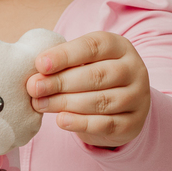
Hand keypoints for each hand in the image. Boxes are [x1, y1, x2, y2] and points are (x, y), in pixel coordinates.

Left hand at [27, 31, 150, 147]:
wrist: (120, 108)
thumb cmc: (90, 77)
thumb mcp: (80, 63)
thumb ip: (60, 65)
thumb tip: (35, 78)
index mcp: (119, 47)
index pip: (93, 46)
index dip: (65, 55)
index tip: (40, 64)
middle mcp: (133, 70)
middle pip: (97, 75)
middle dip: (61, 82)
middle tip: (34, 88)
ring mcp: (137, 97)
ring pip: (101, 101)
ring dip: (65, 103)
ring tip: (40, 104)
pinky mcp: (132, 123)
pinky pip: (106, 124)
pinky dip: (80, 123)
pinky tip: (61, 120)